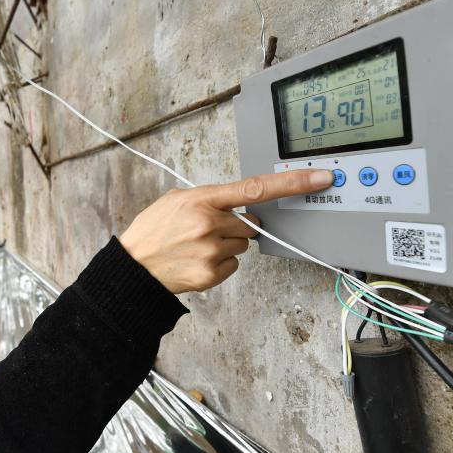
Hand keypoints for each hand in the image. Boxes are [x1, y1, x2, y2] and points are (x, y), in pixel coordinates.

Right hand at [119, 170, 333, 293]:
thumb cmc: (153, 230)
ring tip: (197, 246)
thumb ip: (210, 199)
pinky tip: (198, 260)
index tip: (320, 178)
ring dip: (227, 245)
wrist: (132, 267)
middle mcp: (209, 224)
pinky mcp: (211, 274)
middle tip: (207, 230)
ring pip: (243, 246)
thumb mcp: (177, 200)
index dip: (292, 182)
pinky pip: (233, 265)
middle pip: (250, 224)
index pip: (256, 189)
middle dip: (235, 226)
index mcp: (202, 199)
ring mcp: (211, 251)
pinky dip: (220, 264)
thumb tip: (241, 205)